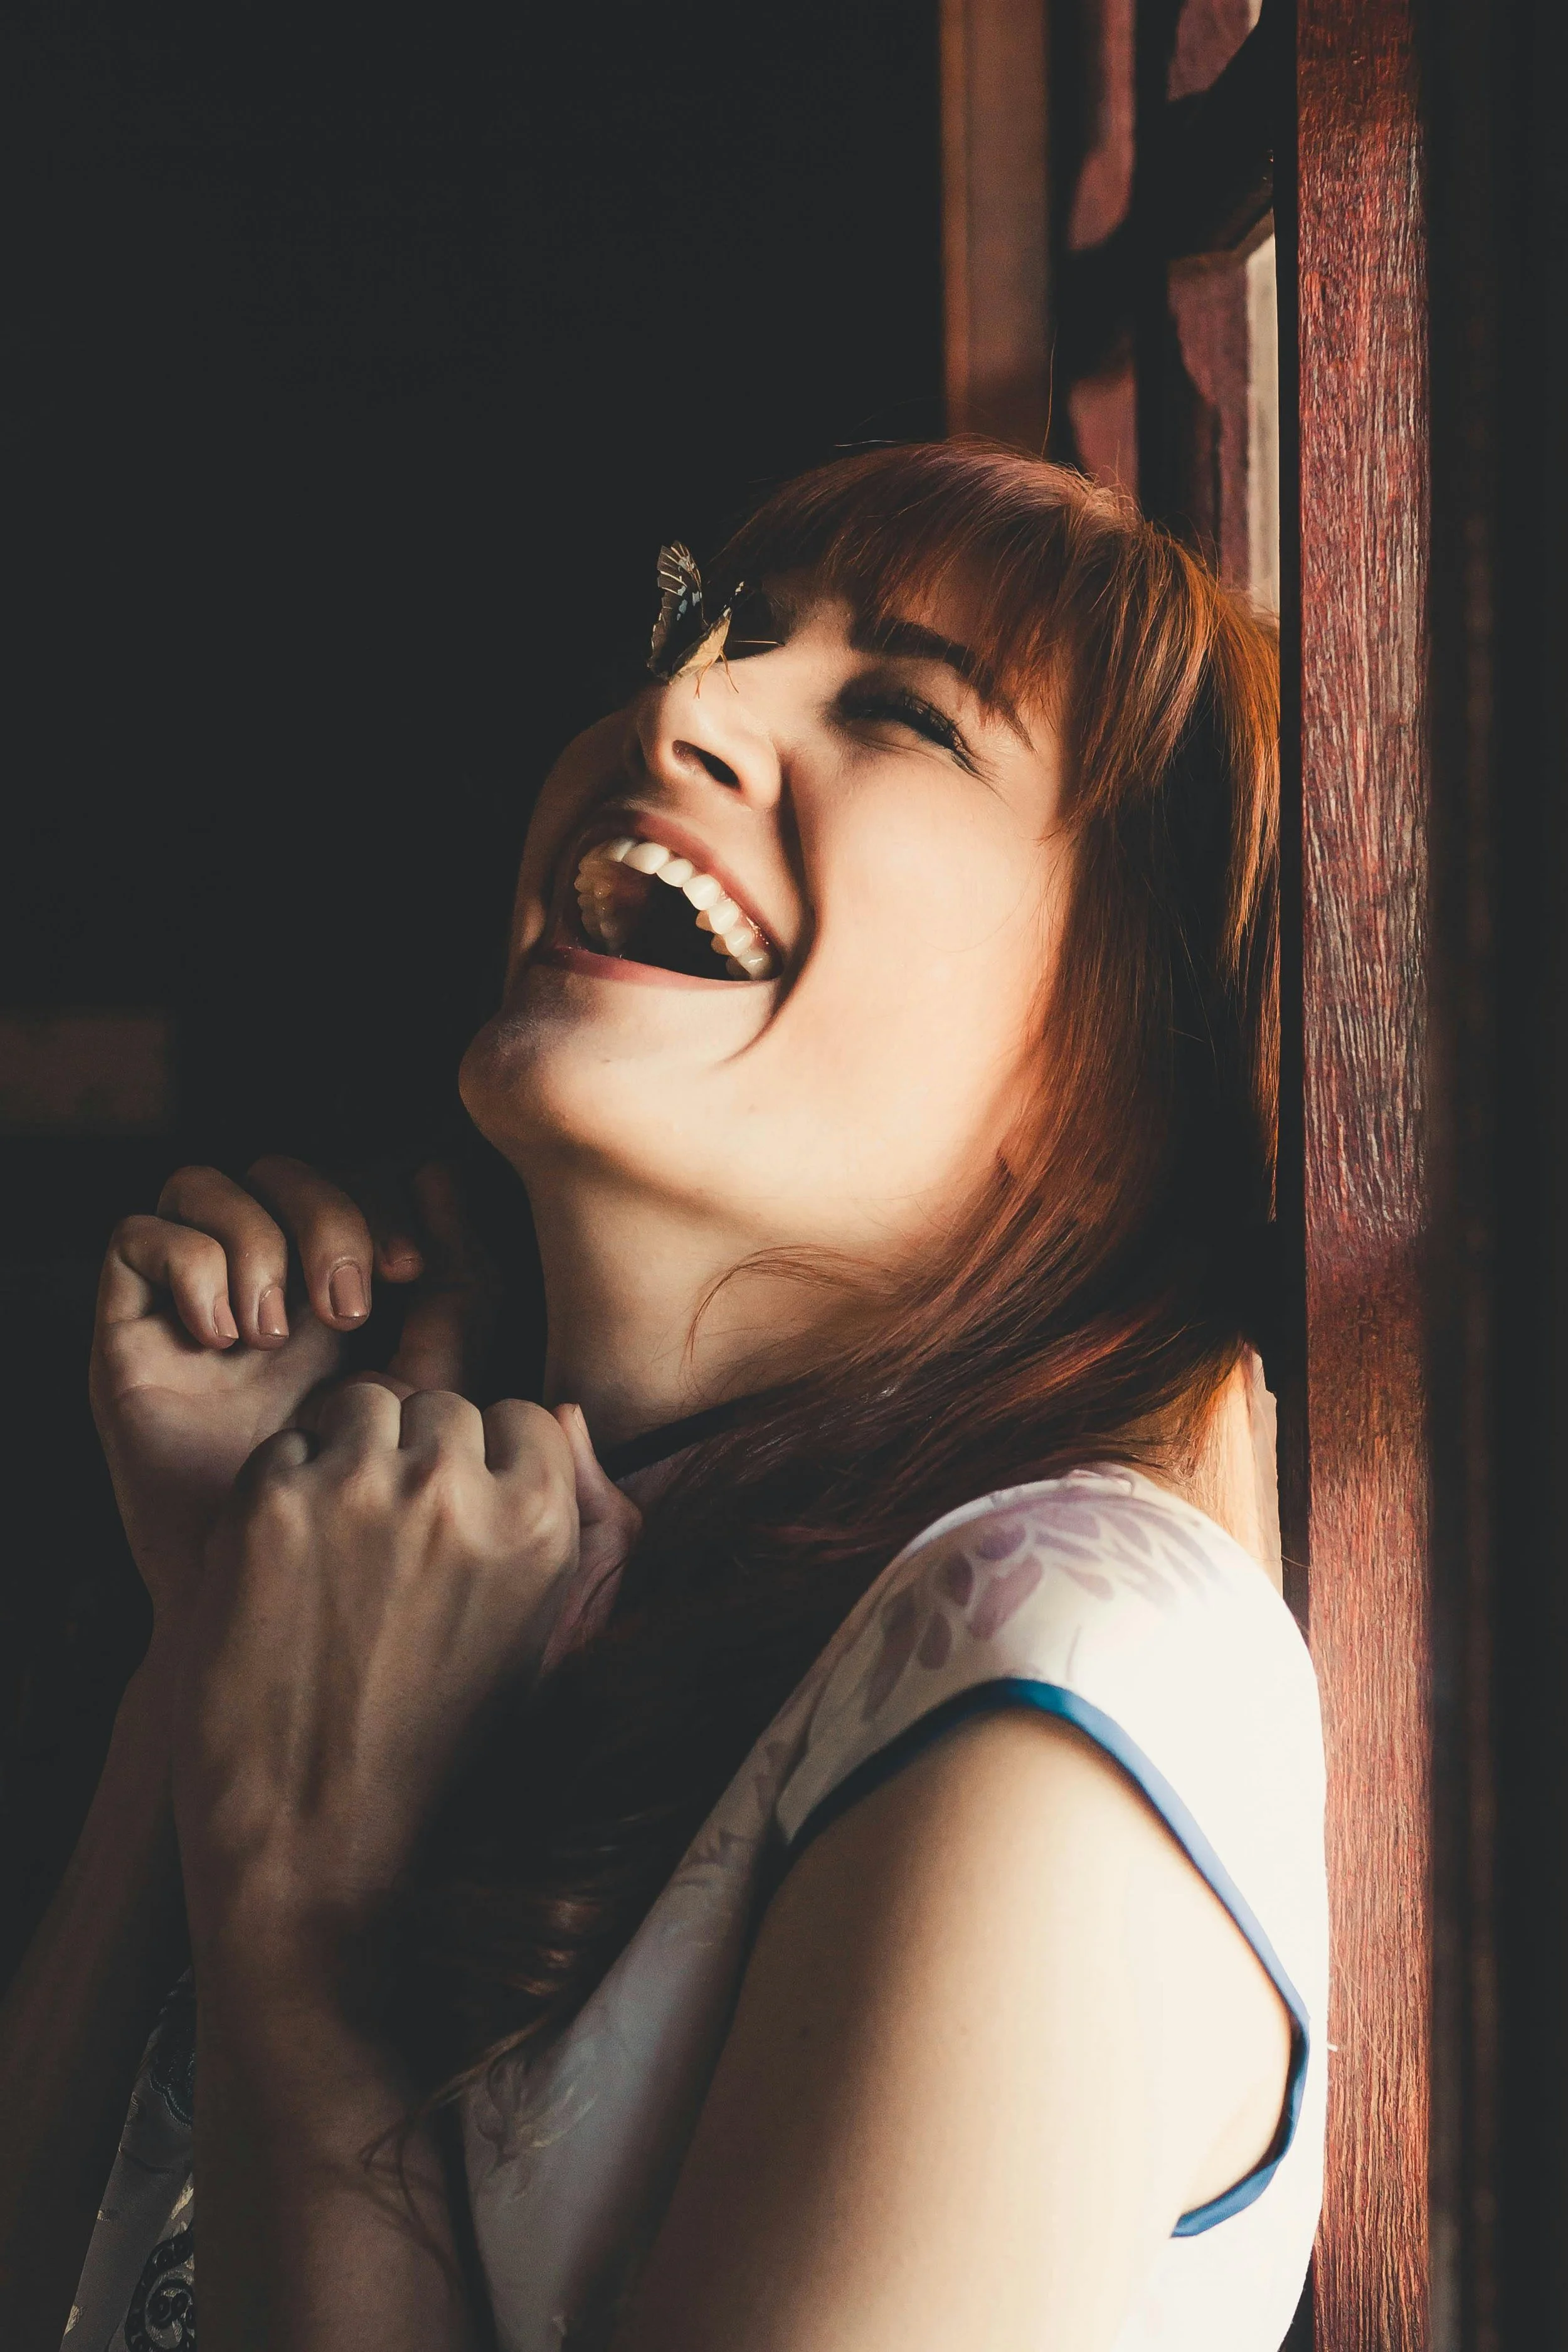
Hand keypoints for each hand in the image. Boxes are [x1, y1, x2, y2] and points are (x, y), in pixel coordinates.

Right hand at [90, 1156, 497, 1619]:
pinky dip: (191, 1269)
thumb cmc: (366, 1500)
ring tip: (277, 1334)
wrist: (284, 1587)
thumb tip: (437, 1172)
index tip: (410, 1269)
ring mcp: (189, 1303)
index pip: (345, 1179)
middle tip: (348, 1308)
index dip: (378, 1200)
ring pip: (203, 1183)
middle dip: (326, 1218)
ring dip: (256, 1244)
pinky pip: (140, 1235)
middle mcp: (258, 1284)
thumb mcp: (429, 1382)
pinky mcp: (128, 1332)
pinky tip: (223, 1343)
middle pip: (280, 1169)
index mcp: (332, 1287)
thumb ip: (456, 1287)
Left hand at [172, 1386, 634, 1949]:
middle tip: (390, 1548)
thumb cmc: (447, 1756)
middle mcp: (455, 1492)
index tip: (461, 1528)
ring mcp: (357, 1490)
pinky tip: (286, 1568)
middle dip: (419, 1459)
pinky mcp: (267, 1505)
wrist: (321, 1849)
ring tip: (337, 1546)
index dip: (489, 1468)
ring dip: (349, 1455)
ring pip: (362, 1404)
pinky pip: (284, 1444)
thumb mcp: (557, 1645)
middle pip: (443, 1407)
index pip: (527, 1418)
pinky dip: (281, 1489)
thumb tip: (570, 1416)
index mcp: (541, 1525)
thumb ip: (595, 1524)